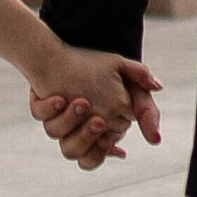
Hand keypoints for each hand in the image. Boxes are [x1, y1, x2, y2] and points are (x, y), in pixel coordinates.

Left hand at [29, 49, 162, 169]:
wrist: (77, 43)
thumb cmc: (103, 67)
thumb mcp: (130, 81)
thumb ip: (146, 108)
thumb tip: (156, 131)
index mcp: (98, 130)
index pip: (98, 153)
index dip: (101, 149)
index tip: (107, 136)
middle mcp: (76, 128)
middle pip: (76, 152)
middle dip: (85, 138)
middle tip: (97, 120)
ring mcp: (58, 117)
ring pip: (56, 136)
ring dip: (68, 122)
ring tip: (80, 102)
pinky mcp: (42, 104)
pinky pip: (40, 113)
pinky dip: (49, 108)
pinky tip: (60, 98)